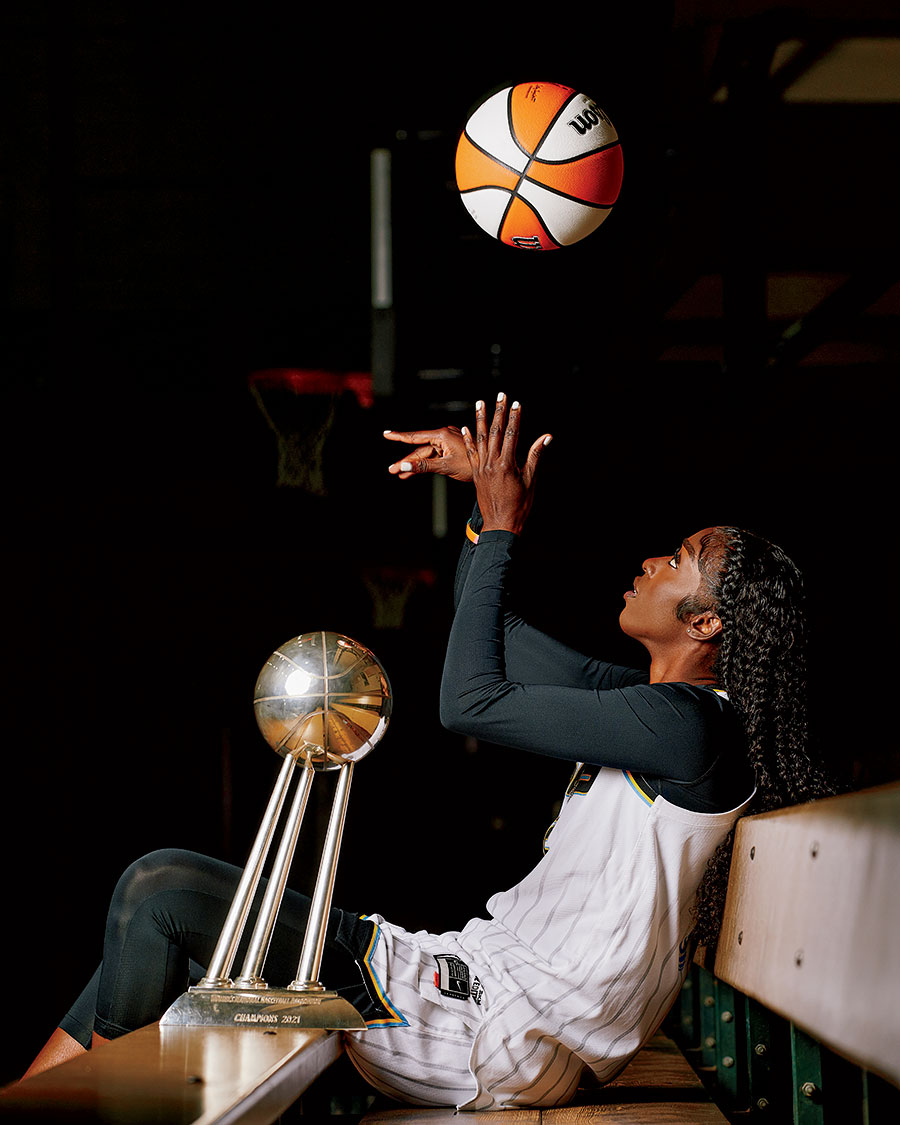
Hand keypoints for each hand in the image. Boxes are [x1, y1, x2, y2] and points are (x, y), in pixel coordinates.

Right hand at [384, 425, 472, 481]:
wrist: (492, 469)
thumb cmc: (472, 466)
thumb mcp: (446, 467)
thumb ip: (423, 466)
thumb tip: (403, 467)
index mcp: (442, 435)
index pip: (415, 437)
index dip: (399, 436)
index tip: (386, 434)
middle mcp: (444, 435)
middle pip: (420, 449)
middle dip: (406, 461)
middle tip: (392, 470)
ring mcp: (448, 441)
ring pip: (426, 454)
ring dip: (414, 465)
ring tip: (400, 475)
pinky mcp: (451, 448)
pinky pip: (434, 456)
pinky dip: (425, 464)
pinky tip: (413, 472)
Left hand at [462, 395, 550, 534]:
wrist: (501, 525)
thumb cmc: (520, 505)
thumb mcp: (531, 480)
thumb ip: (536, 456)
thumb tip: (546, 437)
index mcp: (507, 465)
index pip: (512, 435)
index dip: (515, 417)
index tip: (517, 403)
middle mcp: (491, 464)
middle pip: (495, 432)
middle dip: (499, 412)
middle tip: (500, 395)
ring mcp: (481, 469)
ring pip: (480, 439)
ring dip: (480, 419)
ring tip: (480, 403)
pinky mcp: (475, 475)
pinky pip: (471, 453)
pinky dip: (469, 439)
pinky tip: (466, 427)